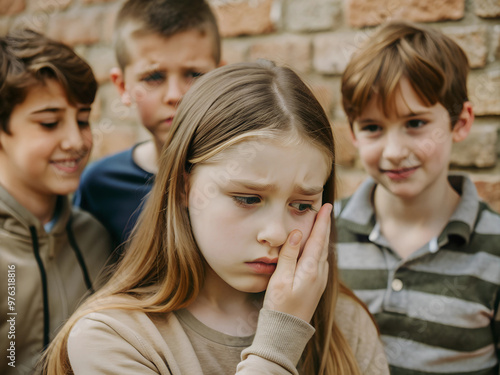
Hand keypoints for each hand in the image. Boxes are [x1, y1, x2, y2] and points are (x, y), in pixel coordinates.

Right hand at [263, 203, 331, 321]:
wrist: (286, 332)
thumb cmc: (279, 306)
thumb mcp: (280, 279)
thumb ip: (289, 255)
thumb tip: (298, 233)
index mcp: (311, 269)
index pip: (318, 239)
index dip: (322, 221)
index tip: (326, 206)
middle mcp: (319, 273)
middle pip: (324, 243)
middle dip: (325, 225)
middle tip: (325, 209)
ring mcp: (319, 280)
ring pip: (323, 252)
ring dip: (323, 236)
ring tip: (322, 223)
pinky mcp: (316, 286)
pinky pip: (320, 260)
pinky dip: (319, 248)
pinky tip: (315, 246)